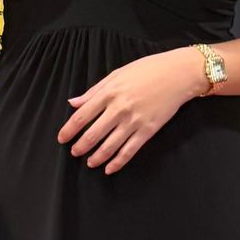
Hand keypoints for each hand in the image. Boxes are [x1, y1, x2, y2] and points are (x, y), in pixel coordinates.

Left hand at [58, 47, 204, 173]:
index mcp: (109, 93)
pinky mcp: (147, 130)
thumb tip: (73, 103)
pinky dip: (118, 162)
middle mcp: (119, 108)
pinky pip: (129, 151)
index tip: (62, 138)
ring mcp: (134, 121)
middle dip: (81, 146)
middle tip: (74, 152)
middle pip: (93, 134)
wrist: (177, 74)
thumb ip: (94, 91)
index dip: (69, 129)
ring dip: (97, 157)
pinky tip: (109, 169)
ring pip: (109, 146)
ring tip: (89, 163)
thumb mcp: (117, 74)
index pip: (82, 116)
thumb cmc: (147, 70)